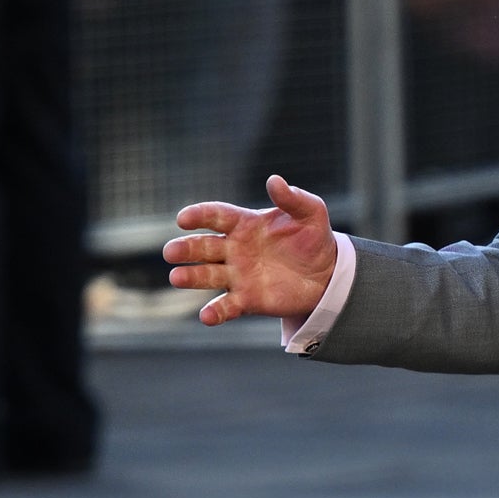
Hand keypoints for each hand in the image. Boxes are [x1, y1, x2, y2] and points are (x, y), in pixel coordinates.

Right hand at [167, 174, 341, 320]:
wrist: (327, 274)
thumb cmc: (314, 238)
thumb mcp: (311, 213)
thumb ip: (292, 198)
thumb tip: (274, 180)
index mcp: (244, 224)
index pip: (216, 216)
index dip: (199, 216)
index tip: (183, 219)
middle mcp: (234, 249)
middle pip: (203, 246)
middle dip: (186, 249)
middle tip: (171, 252)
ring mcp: (238, 275)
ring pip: (207, 275)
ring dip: (191, 277)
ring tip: (176, 278)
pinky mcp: (246, 299)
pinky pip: (226, 306)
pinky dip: (215, 312)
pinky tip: (206, 316)